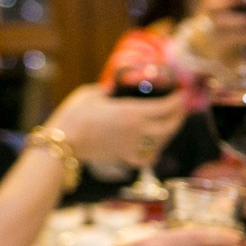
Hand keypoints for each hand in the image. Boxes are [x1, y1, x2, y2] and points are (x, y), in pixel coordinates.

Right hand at [47, 84, 187, 168]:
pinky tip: (155, 144)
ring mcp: (133, 146)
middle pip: (171, 125)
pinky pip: (149, 156)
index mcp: (133, 112)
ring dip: (170, 131)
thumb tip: (116, 88)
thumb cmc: (75, 114)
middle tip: (181, 106)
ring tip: (170, 121)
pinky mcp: (125, 157)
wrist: (64, 142)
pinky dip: (156, 151)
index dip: (178, 99)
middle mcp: (139, 131)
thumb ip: (110, 90)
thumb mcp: (93, 93)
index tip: (182, 91)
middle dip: (180, 115)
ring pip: (163, 141)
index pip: (167, 106)